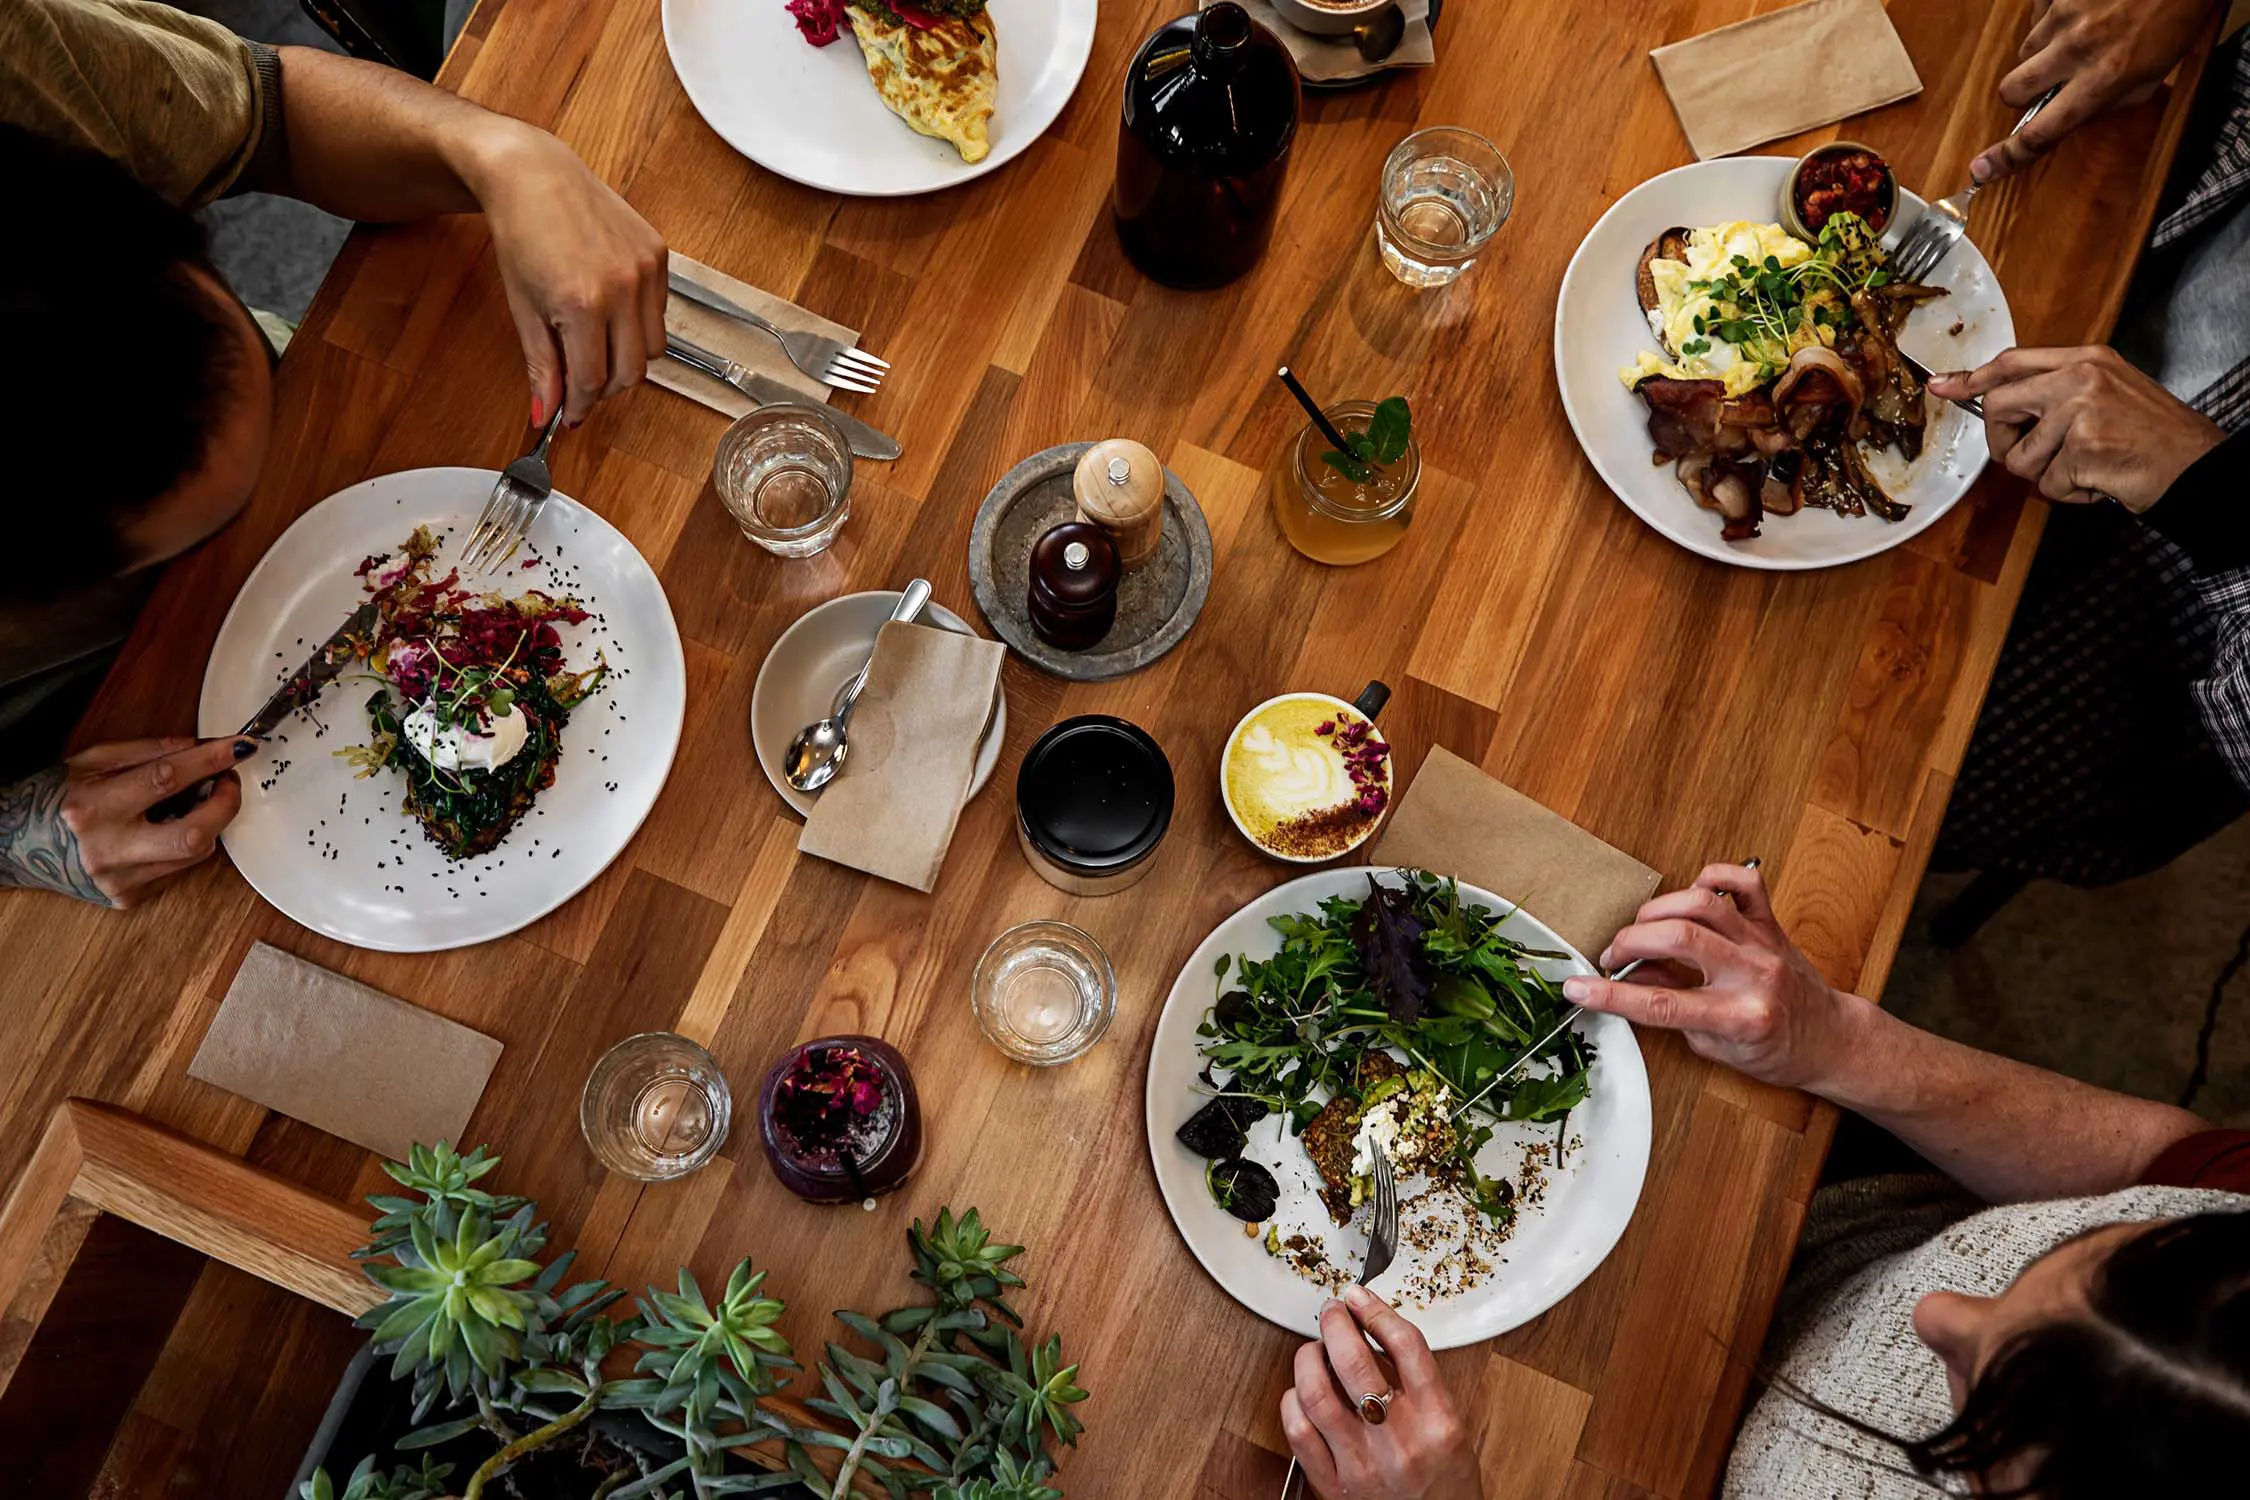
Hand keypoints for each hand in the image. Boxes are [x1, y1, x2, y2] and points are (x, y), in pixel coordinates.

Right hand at [0, 738, 249, 906]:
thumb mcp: (92, 760)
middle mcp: (107, 849)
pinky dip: (186, 844)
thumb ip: (149, 751)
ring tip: (201, 800)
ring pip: (194, 854)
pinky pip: (179, 868)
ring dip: (211, 822)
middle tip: (229, 780)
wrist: (19, 843)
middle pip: (193, 834)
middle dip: (226, 803)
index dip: (210, 760)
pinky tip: (172, 827)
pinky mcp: (128, 898)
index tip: (239, 746)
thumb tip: (201, 746)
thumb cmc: (57, 797)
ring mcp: (119, 880)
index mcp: (93, 808)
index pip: (167, 779)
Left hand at [461, 122, 667, 427]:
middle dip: (604, 388)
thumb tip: (547, 412)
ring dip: (627, 359)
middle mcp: (622, 287)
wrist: (534, 175)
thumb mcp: (524, 308)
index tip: (569, 414)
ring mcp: (646, 270)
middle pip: (630, 373)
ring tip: (597, 348)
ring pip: (652, 349)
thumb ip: (541, 365)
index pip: (592, 380)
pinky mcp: (659, 255)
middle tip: (581, 385)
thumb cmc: (521, 233)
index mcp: (582, 303)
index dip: (578, 405)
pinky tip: (611, 314)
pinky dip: (639, 326)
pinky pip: (660, 314)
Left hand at [1280, 1286, 1481, 1499]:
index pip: (1405, 1345)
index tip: (1359, 1296)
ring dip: (1308, 1357)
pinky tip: (1302, 1393)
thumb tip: (1371, 1328)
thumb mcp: (1451, 1425)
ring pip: (1316, 1392)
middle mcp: (1400, 1443)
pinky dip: (1293, 1400)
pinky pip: (1298, 1431)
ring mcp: (1363, 1466)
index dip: (1376, 1310)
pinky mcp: (1334, 1487)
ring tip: (1315, 1349)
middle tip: (1332, 1312)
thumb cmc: (1446, 1483)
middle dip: (1335, 1323)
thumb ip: (1418, 1380)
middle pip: (1355, 1361)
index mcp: (1438, 1422)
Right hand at [1559, 863, 1857, 1091]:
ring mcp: (1764, 943)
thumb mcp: (1715, 1047)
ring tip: (1642, 929)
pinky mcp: (1770, 922)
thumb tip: (1630, 978)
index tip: (1577, 988)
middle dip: (1630, 942)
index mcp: (1741, 1017)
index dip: (1611, 995)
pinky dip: (1710, 878)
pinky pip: (1743, 882)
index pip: (1662, 1003)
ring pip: (1703, 902)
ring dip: (1658, 910)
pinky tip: (1689, 896)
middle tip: (1611, 957)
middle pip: (1678, 938)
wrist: (1829, 1037)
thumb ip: (1672, 1010)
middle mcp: (1754, 974)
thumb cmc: (1775, 1049)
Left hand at [1928, 347, 2223, 511]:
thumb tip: (1997, 401)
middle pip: (1998, 408)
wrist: (2196, 466)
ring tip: (2086, 468)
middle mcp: (2081, 378)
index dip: (1972, 378)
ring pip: (2019, 456)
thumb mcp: (2108, 393)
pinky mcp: (2083, 447)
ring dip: (2047, 475)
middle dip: (2003, 443)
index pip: (2012, 363)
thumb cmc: (2151, 436)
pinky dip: (2070, 493)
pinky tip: (2099, 482)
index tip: (1942, 387)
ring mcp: (2081, 410)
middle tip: (2034, 456)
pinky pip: (2047, 484)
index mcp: (2086, 360)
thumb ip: (2057, 391)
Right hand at [1972, 0, 2215, 182]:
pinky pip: (2038, 13)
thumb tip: (2075, 114)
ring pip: (2026, 50)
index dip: (2008, 156)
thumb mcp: (2153, 75)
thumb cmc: (2178, 16)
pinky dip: (2053, 17)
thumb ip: (2108, 101)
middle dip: (2023, 93)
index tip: (1982, 168)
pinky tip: (2083, 9)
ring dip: (2044, 51)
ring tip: (2082, 35)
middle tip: (2047, 84)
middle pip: (2012, 90)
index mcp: (2103, 79)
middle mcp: (2076, 48)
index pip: (2041, 132)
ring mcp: (2063, 14)